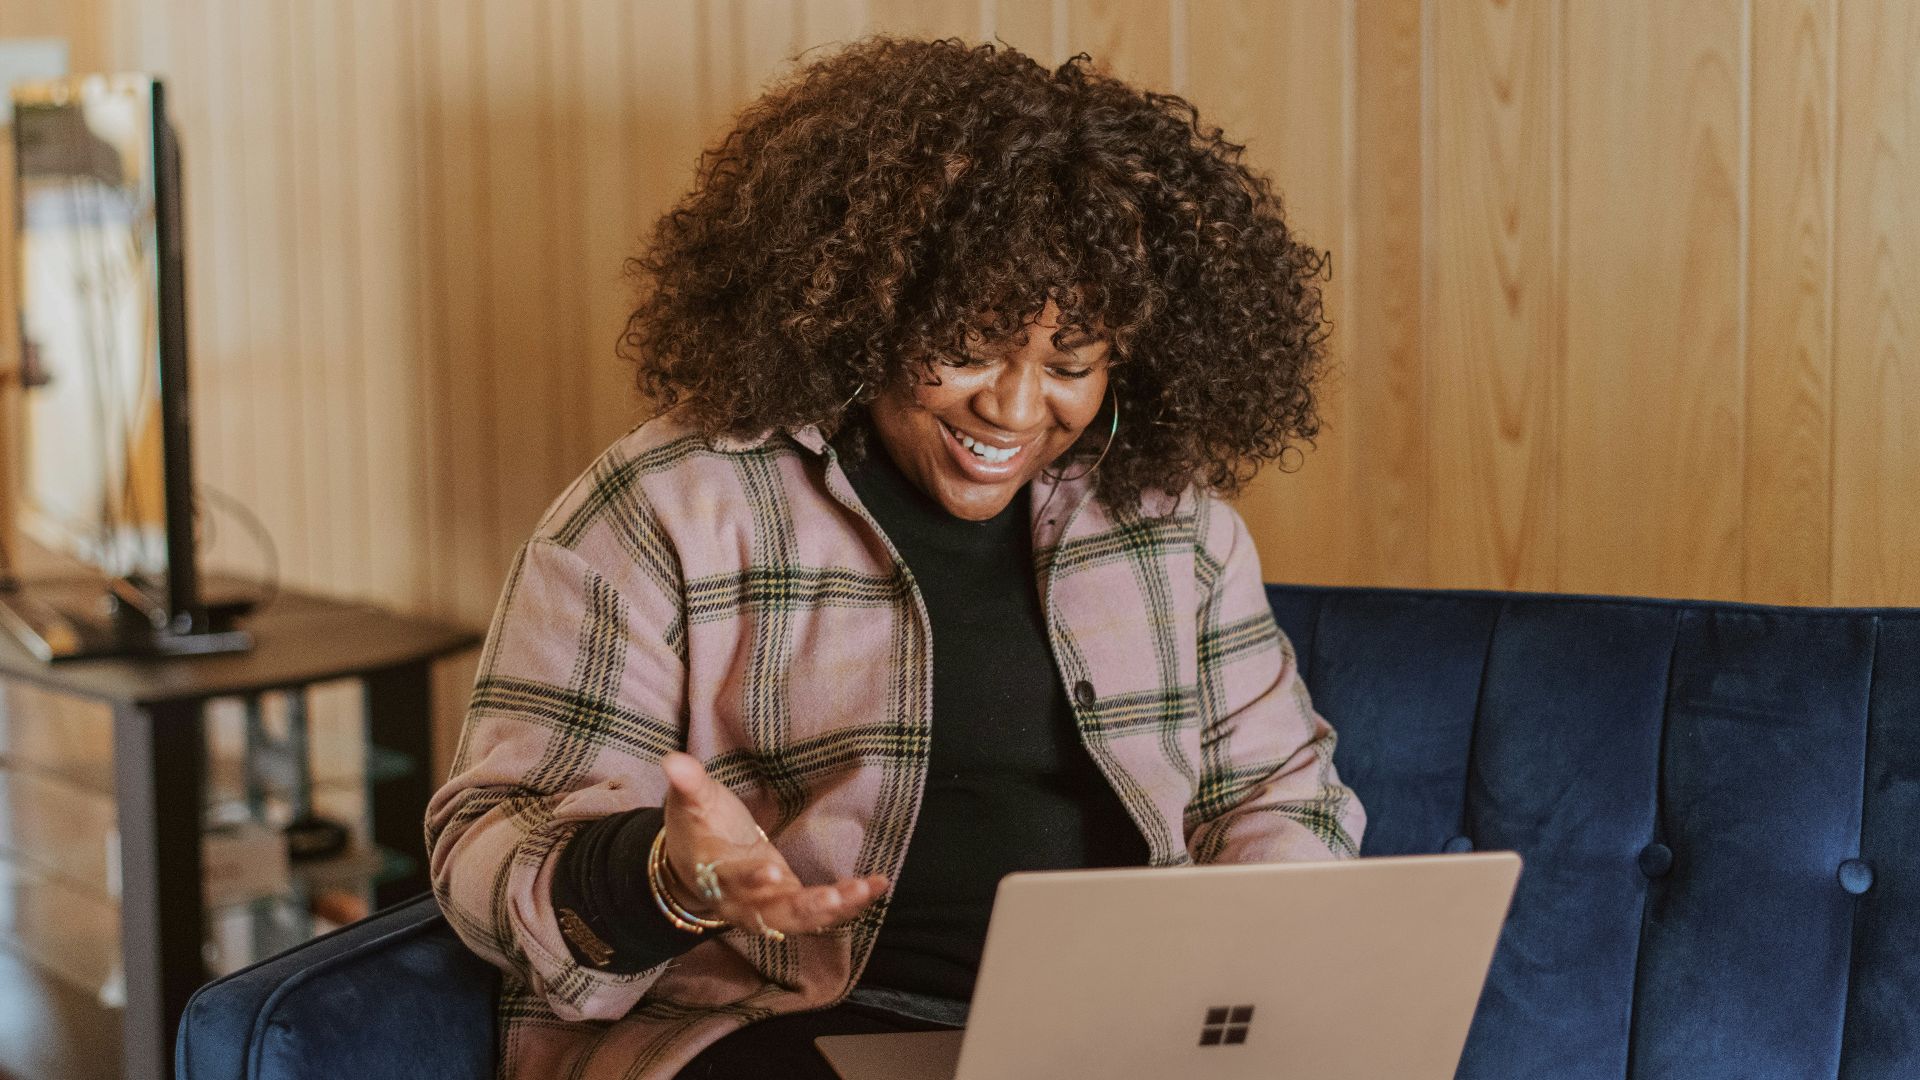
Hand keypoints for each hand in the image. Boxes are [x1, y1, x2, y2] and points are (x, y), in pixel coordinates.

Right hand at [659, 751, 888, 934]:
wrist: (696, 869)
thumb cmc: (698, 831)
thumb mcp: (690, 804)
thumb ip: (688, 785)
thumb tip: (672, 760)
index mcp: (715, 874)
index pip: (731, 880)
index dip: (749, 879)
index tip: (770, 872)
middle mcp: (743, 901)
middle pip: (773, 913)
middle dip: (805, 907)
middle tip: (835, 898)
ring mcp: (769, 907)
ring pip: (802, 918)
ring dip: (836, 909)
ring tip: (866, 890)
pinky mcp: (791, 905)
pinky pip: (821, 912)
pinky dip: (850, 903)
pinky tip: (878, 886)